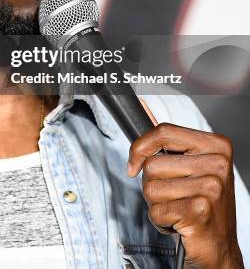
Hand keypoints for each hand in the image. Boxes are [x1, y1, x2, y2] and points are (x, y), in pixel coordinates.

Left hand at [127, 108, 243, 268]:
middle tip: (172, 196)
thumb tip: (142, 107)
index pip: (164, 131)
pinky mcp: (200, 211)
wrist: (220, 247)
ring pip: (151, 187)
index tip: (134, 163)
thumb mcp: (191, 165)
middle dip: (151, 184)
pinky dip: (160, 220)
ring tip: (176, 208)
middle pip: (153, 163)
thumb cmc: (202, 204)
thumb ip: (167, 141)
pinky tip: (178, 222)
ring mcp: (211, 187)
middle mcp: (217, 163)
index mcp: (216, 145)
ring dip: (156, 203)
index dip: (140, 147)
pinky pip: (156, 210)